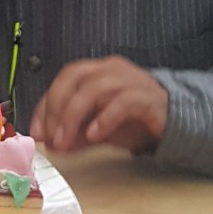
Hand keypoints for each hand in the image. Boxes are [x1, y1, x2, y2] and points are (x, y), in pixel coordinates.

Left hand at [29, 56, 167, 153]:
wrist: (175, 119)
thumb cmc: (133, 119)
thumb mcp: (97, 128)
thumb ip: (74, 133)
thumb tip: (50, 144)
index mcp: (96, 70)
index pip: (63, 79)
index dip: (46, 104)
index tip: (37, 131)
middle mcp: (110, 69)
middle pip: (74, 77)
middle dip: (56, 108)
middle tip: (50, 137)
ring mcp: (129, 80)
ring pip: (93, 88)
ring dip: (73, 116)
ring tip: (65, 141)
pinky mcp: (146, 97)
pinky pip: (121, 103)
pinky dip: (103, 119)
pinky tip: (94, 136)